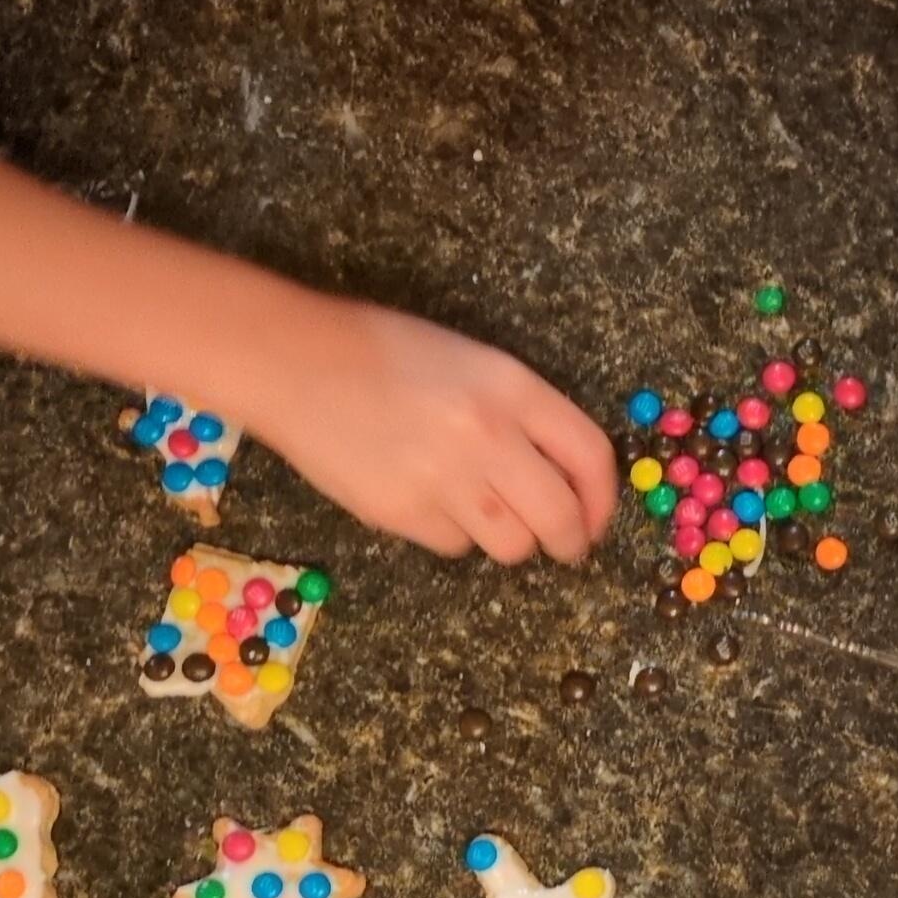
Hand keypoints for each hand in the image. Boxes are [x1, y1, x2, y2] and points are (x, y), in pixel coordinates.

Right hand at [239, 301, 612, 564]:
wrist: (294, 363)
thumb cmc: (383, 351)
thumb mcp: (470, 361)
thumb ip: (521, 412)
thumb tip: (562, 476)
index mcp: (510, 387)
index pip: (590, 456)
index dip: (604, 499)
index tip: (597, 517)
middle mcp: (487, 436)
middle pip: (560, 517)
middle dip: (571, 541)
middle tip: (565, 546)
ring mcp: (445, 480)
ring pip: (511, 545)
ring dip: (511, 539)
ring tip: (487, 513)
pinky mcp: (403, 514)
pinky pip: (455, 546)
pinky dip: (455, 535)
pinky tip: (430, 501)